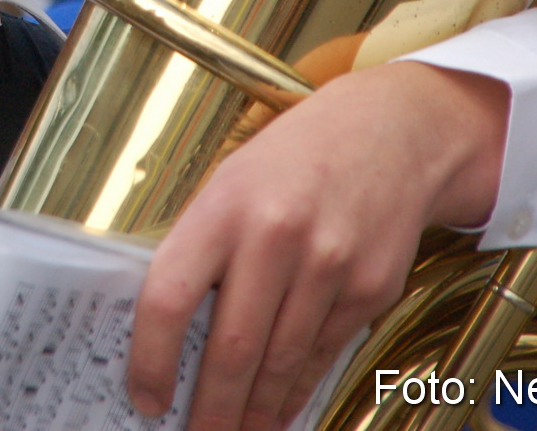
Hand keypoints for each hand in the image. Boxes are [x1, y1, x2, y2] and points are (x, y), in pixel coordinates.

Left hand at [128, 62, 508, 430]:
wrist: (391, 133)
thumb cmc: (294, 161)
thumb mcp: (231, 183)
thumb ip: (203, 250)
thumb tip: (170, 337)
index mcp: (224, 207)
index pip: (169, 297)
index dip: (151, 359)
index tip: (145, 397)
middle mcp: (277, 236)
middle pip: (232, 348)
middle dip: (210, 409)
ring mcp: (330, 265)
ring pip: (281, 363)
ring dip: (253, 412)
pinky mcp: (371, 289)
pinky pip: (323, 355)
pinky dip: (297, 391)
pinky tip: (278, 410)